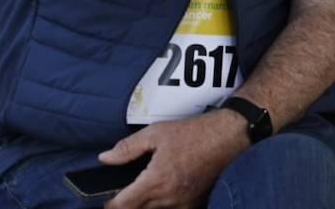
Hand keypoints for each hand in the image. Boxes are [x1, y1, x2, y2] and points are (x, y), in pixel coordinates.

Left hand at [102, 110, 242, 208]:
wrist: (228, 137)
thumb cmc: (194, 133)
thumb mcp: (156, 133)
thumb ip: (127, 148)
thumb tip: (105, 158)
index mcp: (156, 181)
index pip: (122, 206)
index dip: (110, 203)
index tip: (108, 197)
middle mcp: (168, 198)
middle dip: (129, 202)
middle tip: (131, 186)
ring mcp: (183, 204)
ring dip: (147, 203)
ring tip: (153, 182)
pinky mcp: (195, 205)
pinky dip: (164, 202)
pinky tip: (168, 186)